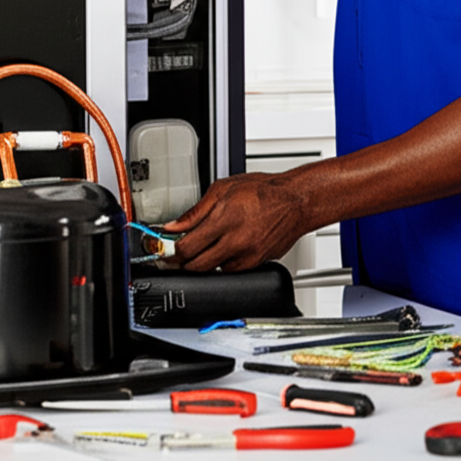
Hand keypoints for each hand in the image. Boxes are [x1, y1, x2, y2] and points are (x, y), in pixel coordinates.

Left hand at [164, 171, 309, 271]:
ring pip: (214, 270)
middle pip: (198, 266)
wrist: (295, 202)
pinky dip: (223, 262)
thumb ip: (195, 211)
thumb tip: (174, 226)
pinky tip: (224, 247)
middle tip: (179, 254)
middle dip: (184, 262)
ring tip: (204, 246)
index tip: (166, 251)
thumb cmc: (263, 191)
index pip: (188, 248)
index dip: (172, 252)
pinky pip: (231, 270)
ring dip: (204, 262)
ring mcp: (247, 256)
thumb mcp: (222, 189)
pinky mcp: (256, 264)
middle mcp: (235, 242)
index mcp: (224, 220)